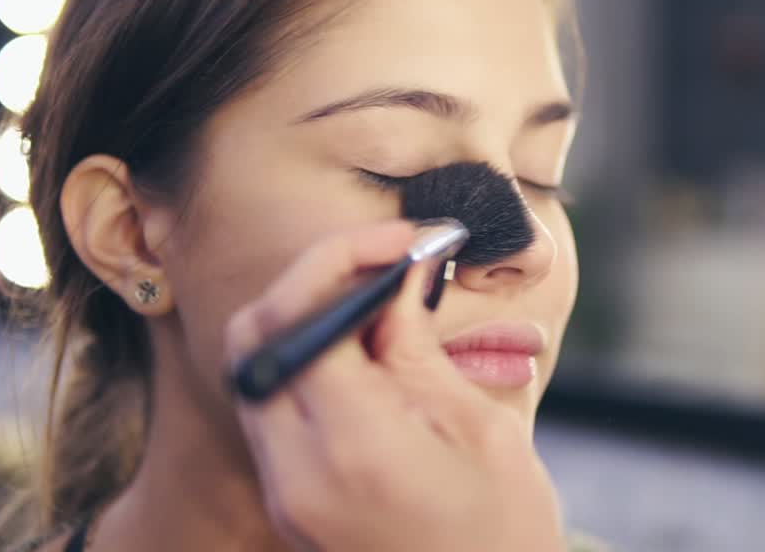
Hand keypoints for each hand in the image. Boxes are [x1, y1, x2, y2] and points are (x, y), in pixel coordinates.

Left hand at [224, 220, 565, 551]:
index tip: (403, 243)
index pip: (302, 321)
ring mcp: (285, 496)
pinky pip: (274, 411)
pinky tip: (363, 354)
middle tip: (383, 262)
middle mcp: (299, 474)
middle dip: (311, 281)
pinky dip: (306, 364)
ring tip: (379, 306)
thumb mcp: (480, 430)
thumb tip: (396, 276)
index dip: (344, 261)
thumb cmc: (507, 535)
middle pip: (258, 341)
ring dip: (305, 320)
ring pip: (257, 372)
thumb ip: (416, 349)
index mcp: (356, 450)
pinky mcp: (288, 505)